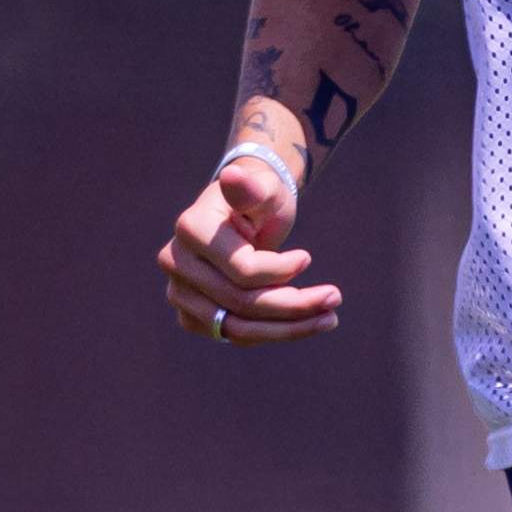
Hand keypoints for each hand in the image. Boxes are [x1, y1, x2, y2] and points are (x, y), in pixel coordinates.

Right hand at [157, 156, 341, 343]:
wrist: (244, 218)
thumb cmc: (259, 199)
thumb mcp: (264, 188)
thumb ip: (252, 188)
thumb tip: (233, 175)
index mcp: (190, 229)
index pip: (242, 270)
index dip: (282, 271)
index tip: (308, 258)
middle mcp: (176, 264)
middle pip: (242, 303)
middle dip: (294, 304)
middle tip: (335, 297)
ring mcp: (179, 294)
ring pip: (238, 329)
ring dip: (289, 328)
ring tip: (329, 318)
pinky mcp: (192, 317)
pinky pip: (235, 336)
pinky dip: (272, 333)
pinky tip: (304, 323)